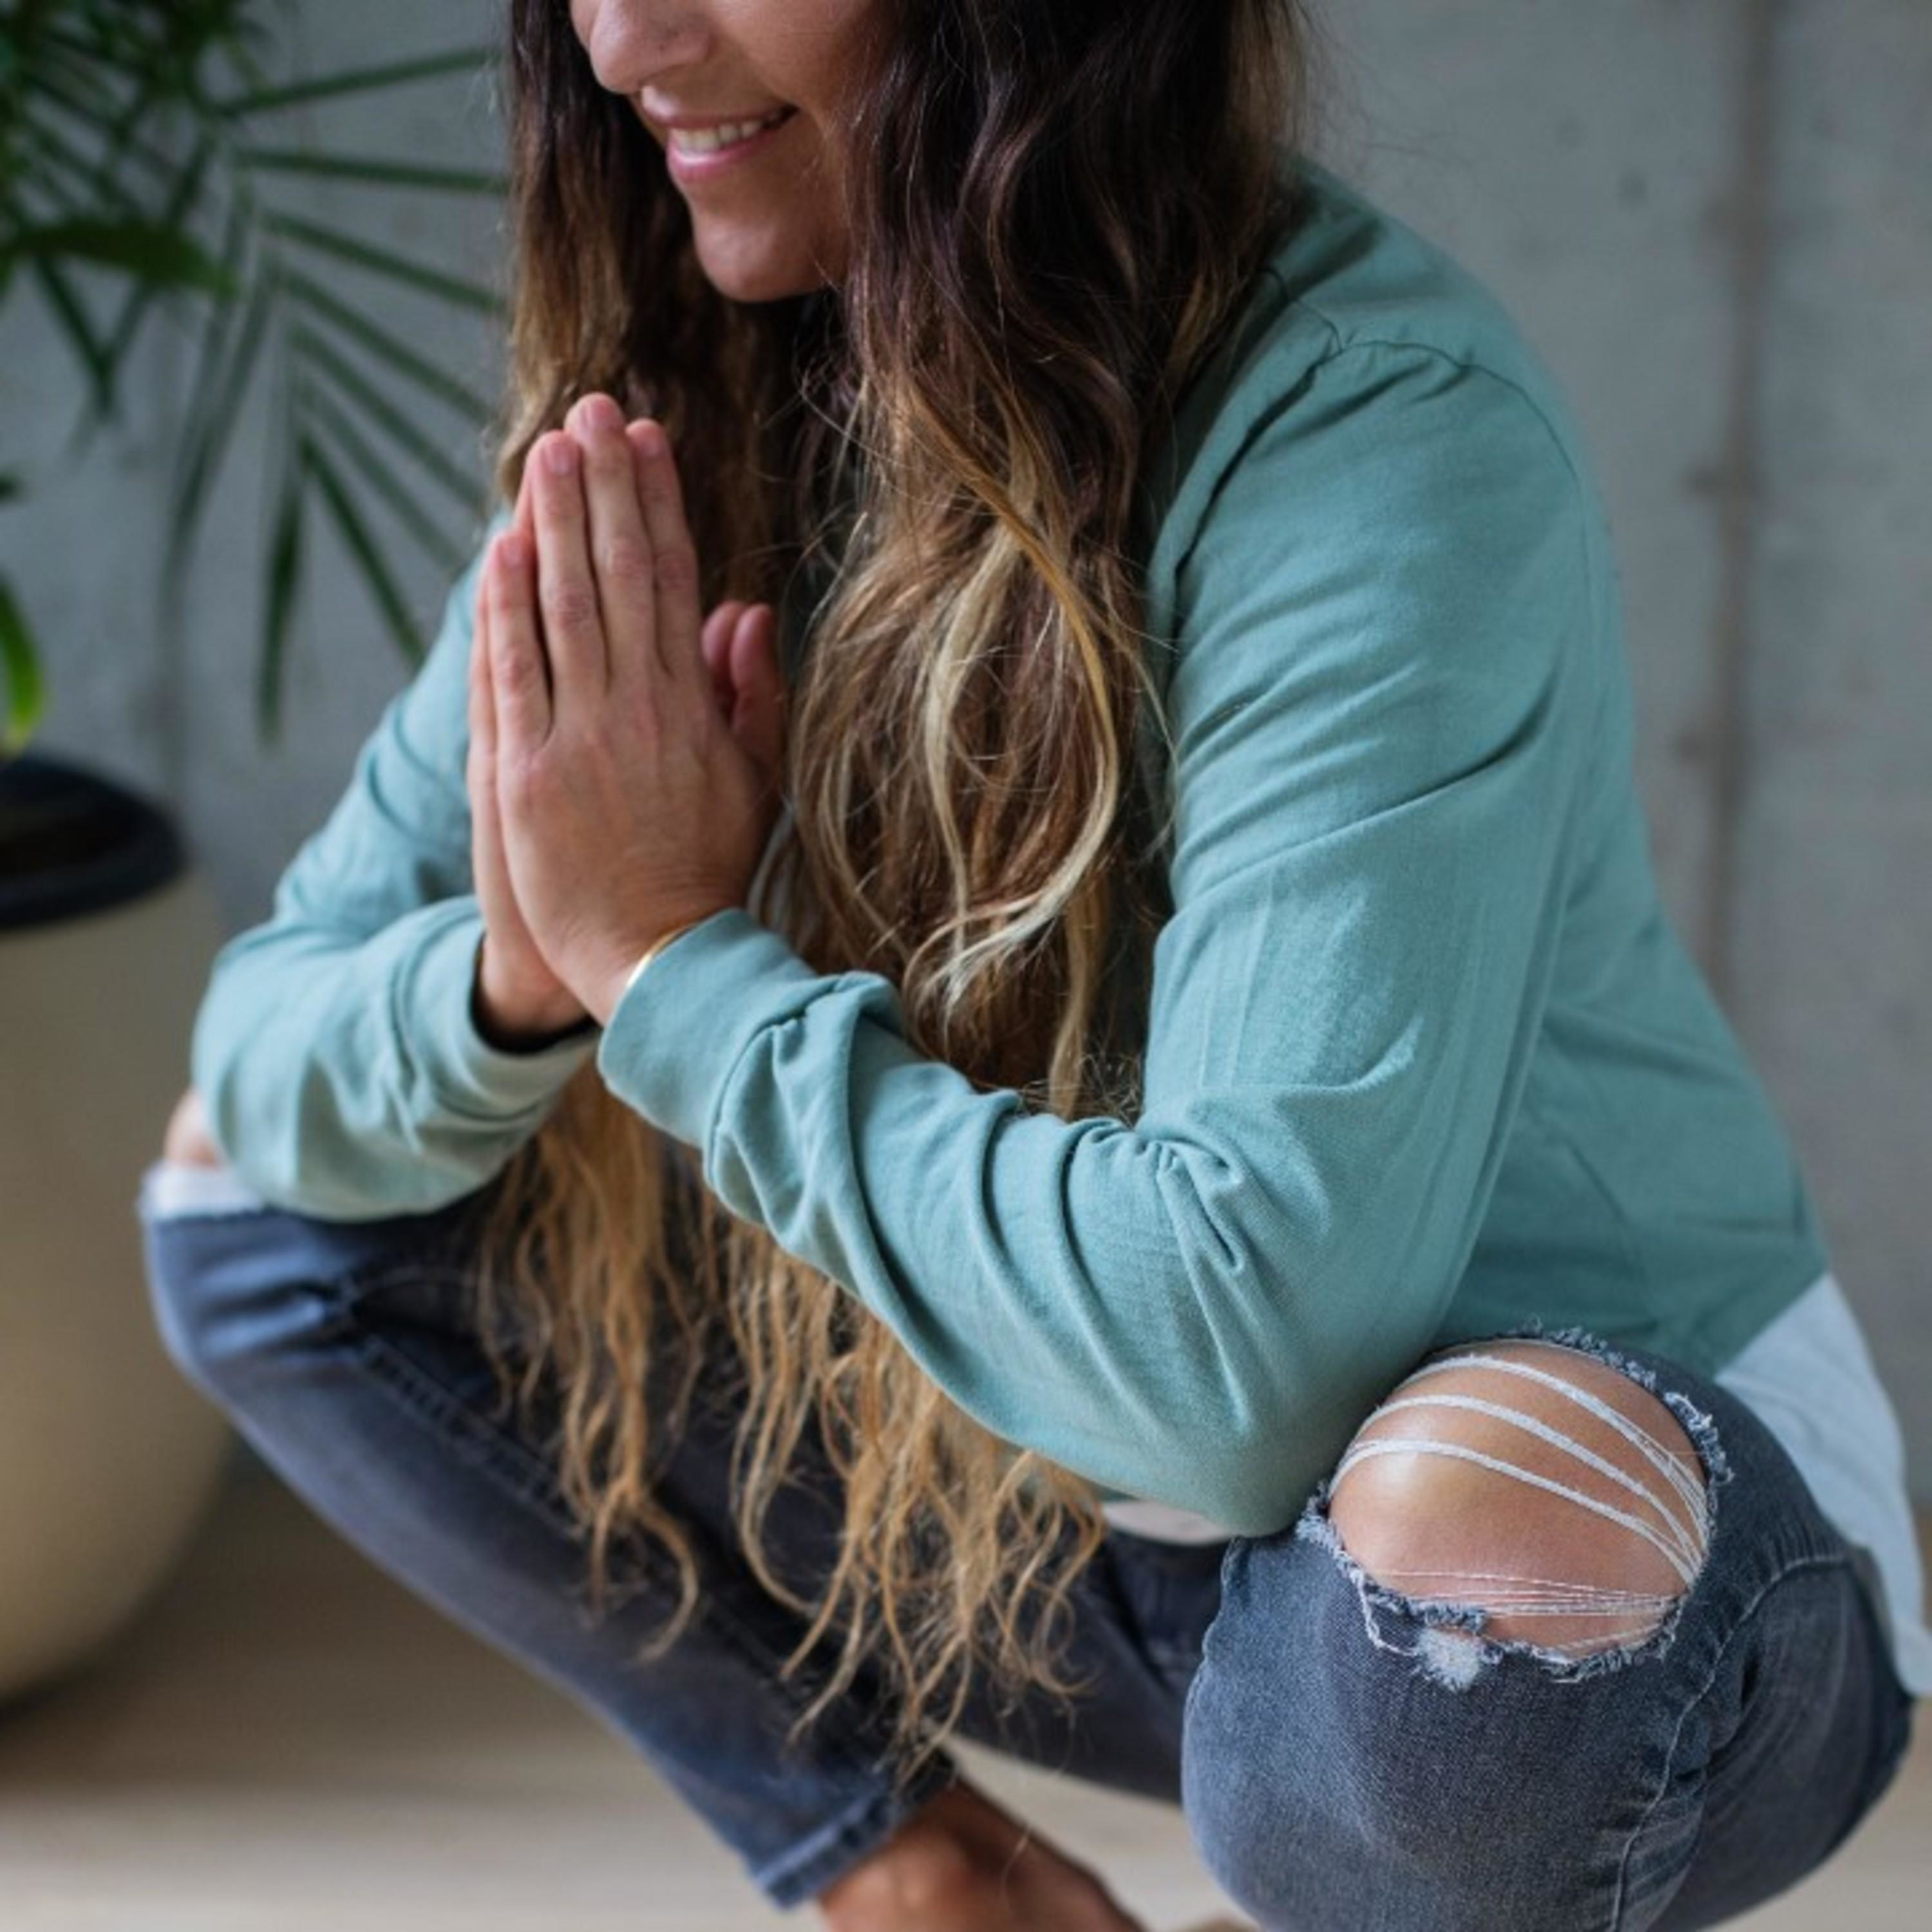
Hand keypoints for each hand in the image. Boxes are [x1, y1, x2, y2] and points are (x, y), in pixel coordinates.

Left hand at [485, 391, 781, 1026]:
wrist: (660, 962)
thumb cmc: (707, 873)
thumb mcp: (756, 784)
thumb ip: (753, 695)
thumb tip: (749, 610)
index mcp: (693, 709)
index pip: (672, 582)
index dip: (657, 505)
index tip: (646, 441)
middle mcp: (638, 711)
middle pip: (618, 577)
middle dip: (604, 489)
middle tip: (590, 411)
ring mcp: (580, 741)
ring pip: (564, 609)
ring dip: (554, 524)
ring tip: (546, 450)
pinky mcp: (528, 776)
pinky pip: (515, 673)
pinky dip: (506, 608)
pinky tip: (502, 548)